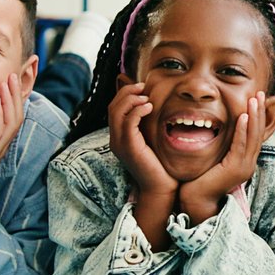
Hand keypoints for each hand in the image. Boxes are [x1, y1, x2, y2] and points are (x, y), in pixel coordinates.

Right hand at [108, 76, 176, 195]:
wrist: (161, 188)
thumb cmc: (161, 165)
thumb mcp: (152, 140)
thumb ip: (148, 125)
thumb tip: (154, 105)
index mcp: (119, 137)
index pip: (114, 109)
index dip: (125, 94)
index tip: (142, 88)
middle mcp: (115, 140)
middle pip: (112, 107)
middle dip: (127, 92)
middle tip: (143, 86)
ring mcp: (120, 144)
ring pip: (117, 112)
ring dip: (131, 99)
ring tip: (146, 96)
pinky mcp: (129, 147)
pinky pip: (128, 122)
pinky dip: (136, 110)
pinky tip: (149, 107)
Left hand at [179, 91, 271, 221]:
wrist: (195, 200)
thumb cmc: (200, 179)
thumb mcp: (214, 157)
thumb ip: (220, 145)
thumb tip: (219, 127)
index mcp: (244, 160)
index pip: (255, 134)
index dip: (258, 116)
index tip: (257, 98)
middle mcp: (248, 163)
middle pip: (259, 133)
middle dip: (260, 112)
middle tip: (261, 93)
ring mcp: (244, 167)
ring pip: (253, 138)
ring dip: (254, 116)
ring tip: (255, 99)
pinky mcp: (235, 169)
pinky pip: (241, 146)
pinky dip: (243, 130)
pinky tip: (244, 117)